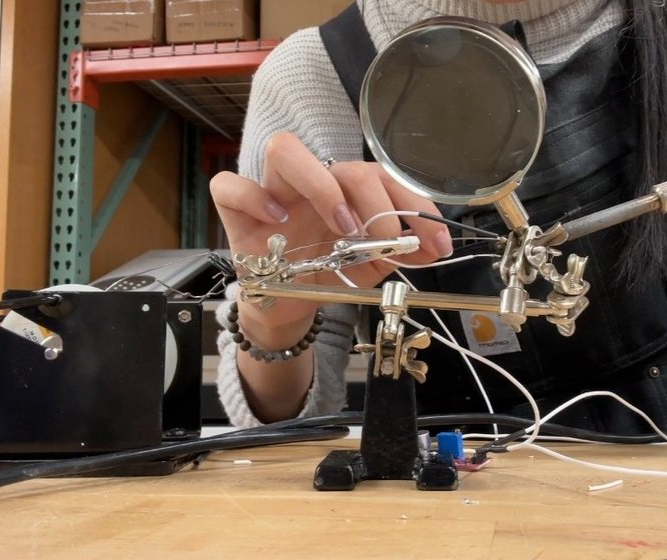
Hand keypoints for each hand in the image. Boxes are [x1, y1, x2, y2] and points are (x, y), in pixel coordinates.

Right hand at [210, 132, 453, 328]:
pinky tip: (277, 219)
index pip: (382, 176)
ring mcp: (272, 191)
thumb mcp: (372, 266)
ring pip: (284, 149)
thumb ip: (402, 252)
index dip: (414, 204)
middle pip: (342, 164)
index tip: (436, 240)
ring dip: (321, 184)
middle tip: (382, 239)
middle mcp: (312, 184)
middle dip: (374, 200)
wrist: (287, 306)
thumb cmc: (324, 273)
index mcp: (346, 192)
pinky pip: (230, 185)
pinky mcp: (236, 210)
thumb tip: (435, 246)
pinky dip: (253, 196)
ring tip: (341, 225)